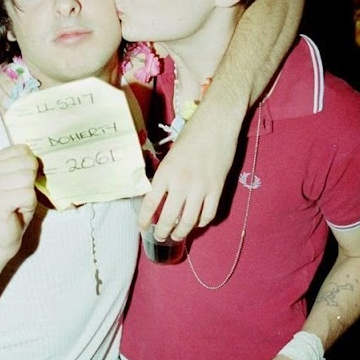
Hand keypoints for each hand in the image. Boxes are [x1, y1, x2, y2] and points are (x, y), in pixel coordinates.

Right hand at [0, 144, 38, 259]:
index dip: (29, 168)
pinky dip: (29, 205)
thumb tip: (40, 156)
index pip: (22, 149)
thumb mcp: (18, 180)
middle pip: (27, 163)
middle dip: (30, 183)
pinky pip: (28, 195)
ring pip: (28, 178)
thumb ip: (25, 165)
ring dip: (29, 195)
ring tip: (17, 204)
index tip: (18, 185)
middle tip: (18, 197)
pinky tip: (16, 211)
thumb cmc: (12, 208)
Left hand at [137, 117, 232, 240]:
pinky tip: (196, 222)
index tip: (142, 227)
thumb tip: (160, 194)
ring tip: (176, 235)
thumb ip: (165, 175)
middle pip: (169, 217)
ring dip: (181, 232)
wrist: (217, 123)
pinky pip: (208, 213)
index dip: (144, 219)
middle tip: (159, 236)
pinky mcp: (217, 188)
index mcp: (166, 172)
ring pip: (189, 220)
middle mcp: (181, 182)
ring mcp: (201, 187)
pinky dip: (201, 222)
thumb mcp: (170, 154)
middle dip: (162, 231)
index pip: (150, 203)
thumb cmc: (192, 134)